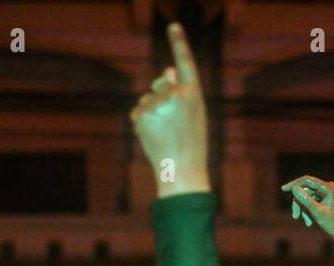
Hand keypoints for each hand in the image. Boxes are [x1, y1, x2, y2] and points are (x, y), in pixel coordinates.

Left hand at [130, 23, 209, 197]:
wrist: (181, 170)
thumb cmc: (192, 143)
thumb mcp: (194, 115)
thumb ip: (183, 92)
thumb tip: (168, 71)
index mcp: (194, 94)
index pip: (185, 62)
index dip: (179, 43)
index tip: (173, 26)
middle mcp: (175, 95)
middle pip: (161, 82)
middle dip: (162, 93)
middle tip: (174, 121)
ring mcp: (157, 104)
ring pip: (148, 97)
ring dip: (152, 110)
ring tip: (165, 132)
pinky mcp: (141, 114)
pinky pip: (139, 110)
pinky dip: (143, 121)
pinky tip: (154, 135)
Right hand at [279, 175, 333, 240]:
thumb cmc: (332, 224)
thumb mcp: (317, 213)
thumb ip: (306, 200)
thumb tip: (294, 189)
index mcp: (328, 187)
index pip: (307, 180)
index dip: (294, 184)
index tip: (283, 189)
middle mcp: (326, 187)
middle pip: (305, 190)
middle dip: (299, 203)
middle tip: (295, 216)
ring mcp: (324, 192)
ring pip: (305, 197)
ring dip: (303, 209)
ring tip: (307, 222)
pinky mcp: (322, 198)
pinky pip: (308, 201)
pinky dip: (307, 211)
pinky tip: (309, 222)